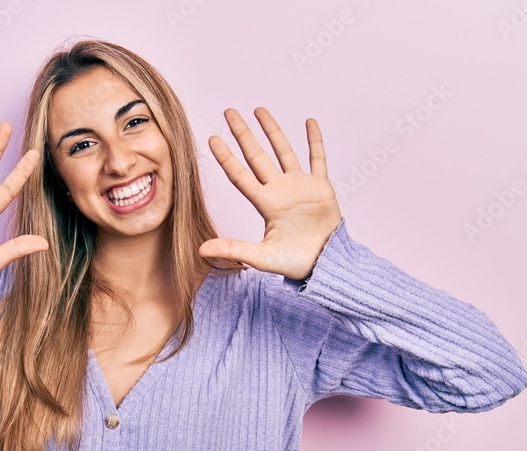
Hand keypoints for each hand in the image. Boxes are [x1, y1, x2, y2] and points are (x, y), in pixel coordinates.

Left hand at [199, 109, 342, 280]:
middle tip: (229, 112)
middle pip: (257, 156)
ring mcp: (300, 187)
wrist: (326, 265)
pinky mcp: (321, 187)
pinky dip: (315, 141)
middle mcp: (280, 191)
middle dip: (243, 134)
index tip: (212, 139)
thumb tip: (201, 250)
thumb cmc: (294, 264)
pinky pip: (318, 159)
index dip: (226, 157)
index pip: (240, 175)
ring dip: (273, 131)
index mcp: (265, 204)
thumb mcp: (261, 257)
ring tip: (259, 109)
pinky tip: (309, 122)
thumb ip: (233, 249)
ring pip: (284, 152)